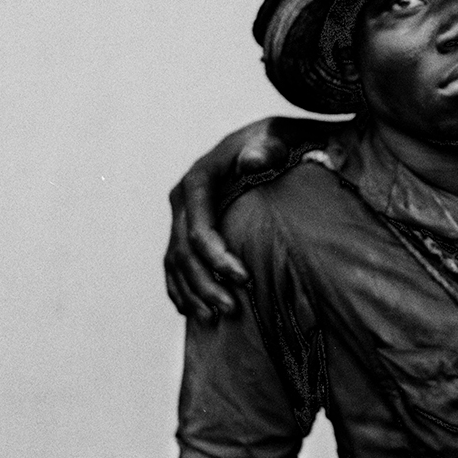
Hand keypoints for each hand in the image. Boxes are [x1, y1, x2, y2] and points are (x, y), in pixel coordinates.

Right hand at [164, 118, 301, 322]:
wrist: (275, 142)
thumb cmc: (281, 142)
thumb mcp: (279, 138)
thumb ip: (268, 149)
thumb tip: (251, 162)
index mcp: (199, 179)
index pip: (197, 227)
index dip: (217, 258)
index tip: (245, 279)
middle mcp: (184, 200)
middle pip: (183, 252)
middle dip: (206, 283)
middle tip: (234, 309)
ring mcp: (183, 217)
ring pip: (176, 264)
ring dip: (194, 294)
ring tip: (217, 318)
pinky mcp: (188, 231)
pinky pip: (176, 266)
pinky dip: (183, 290)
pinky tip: (195, 311)